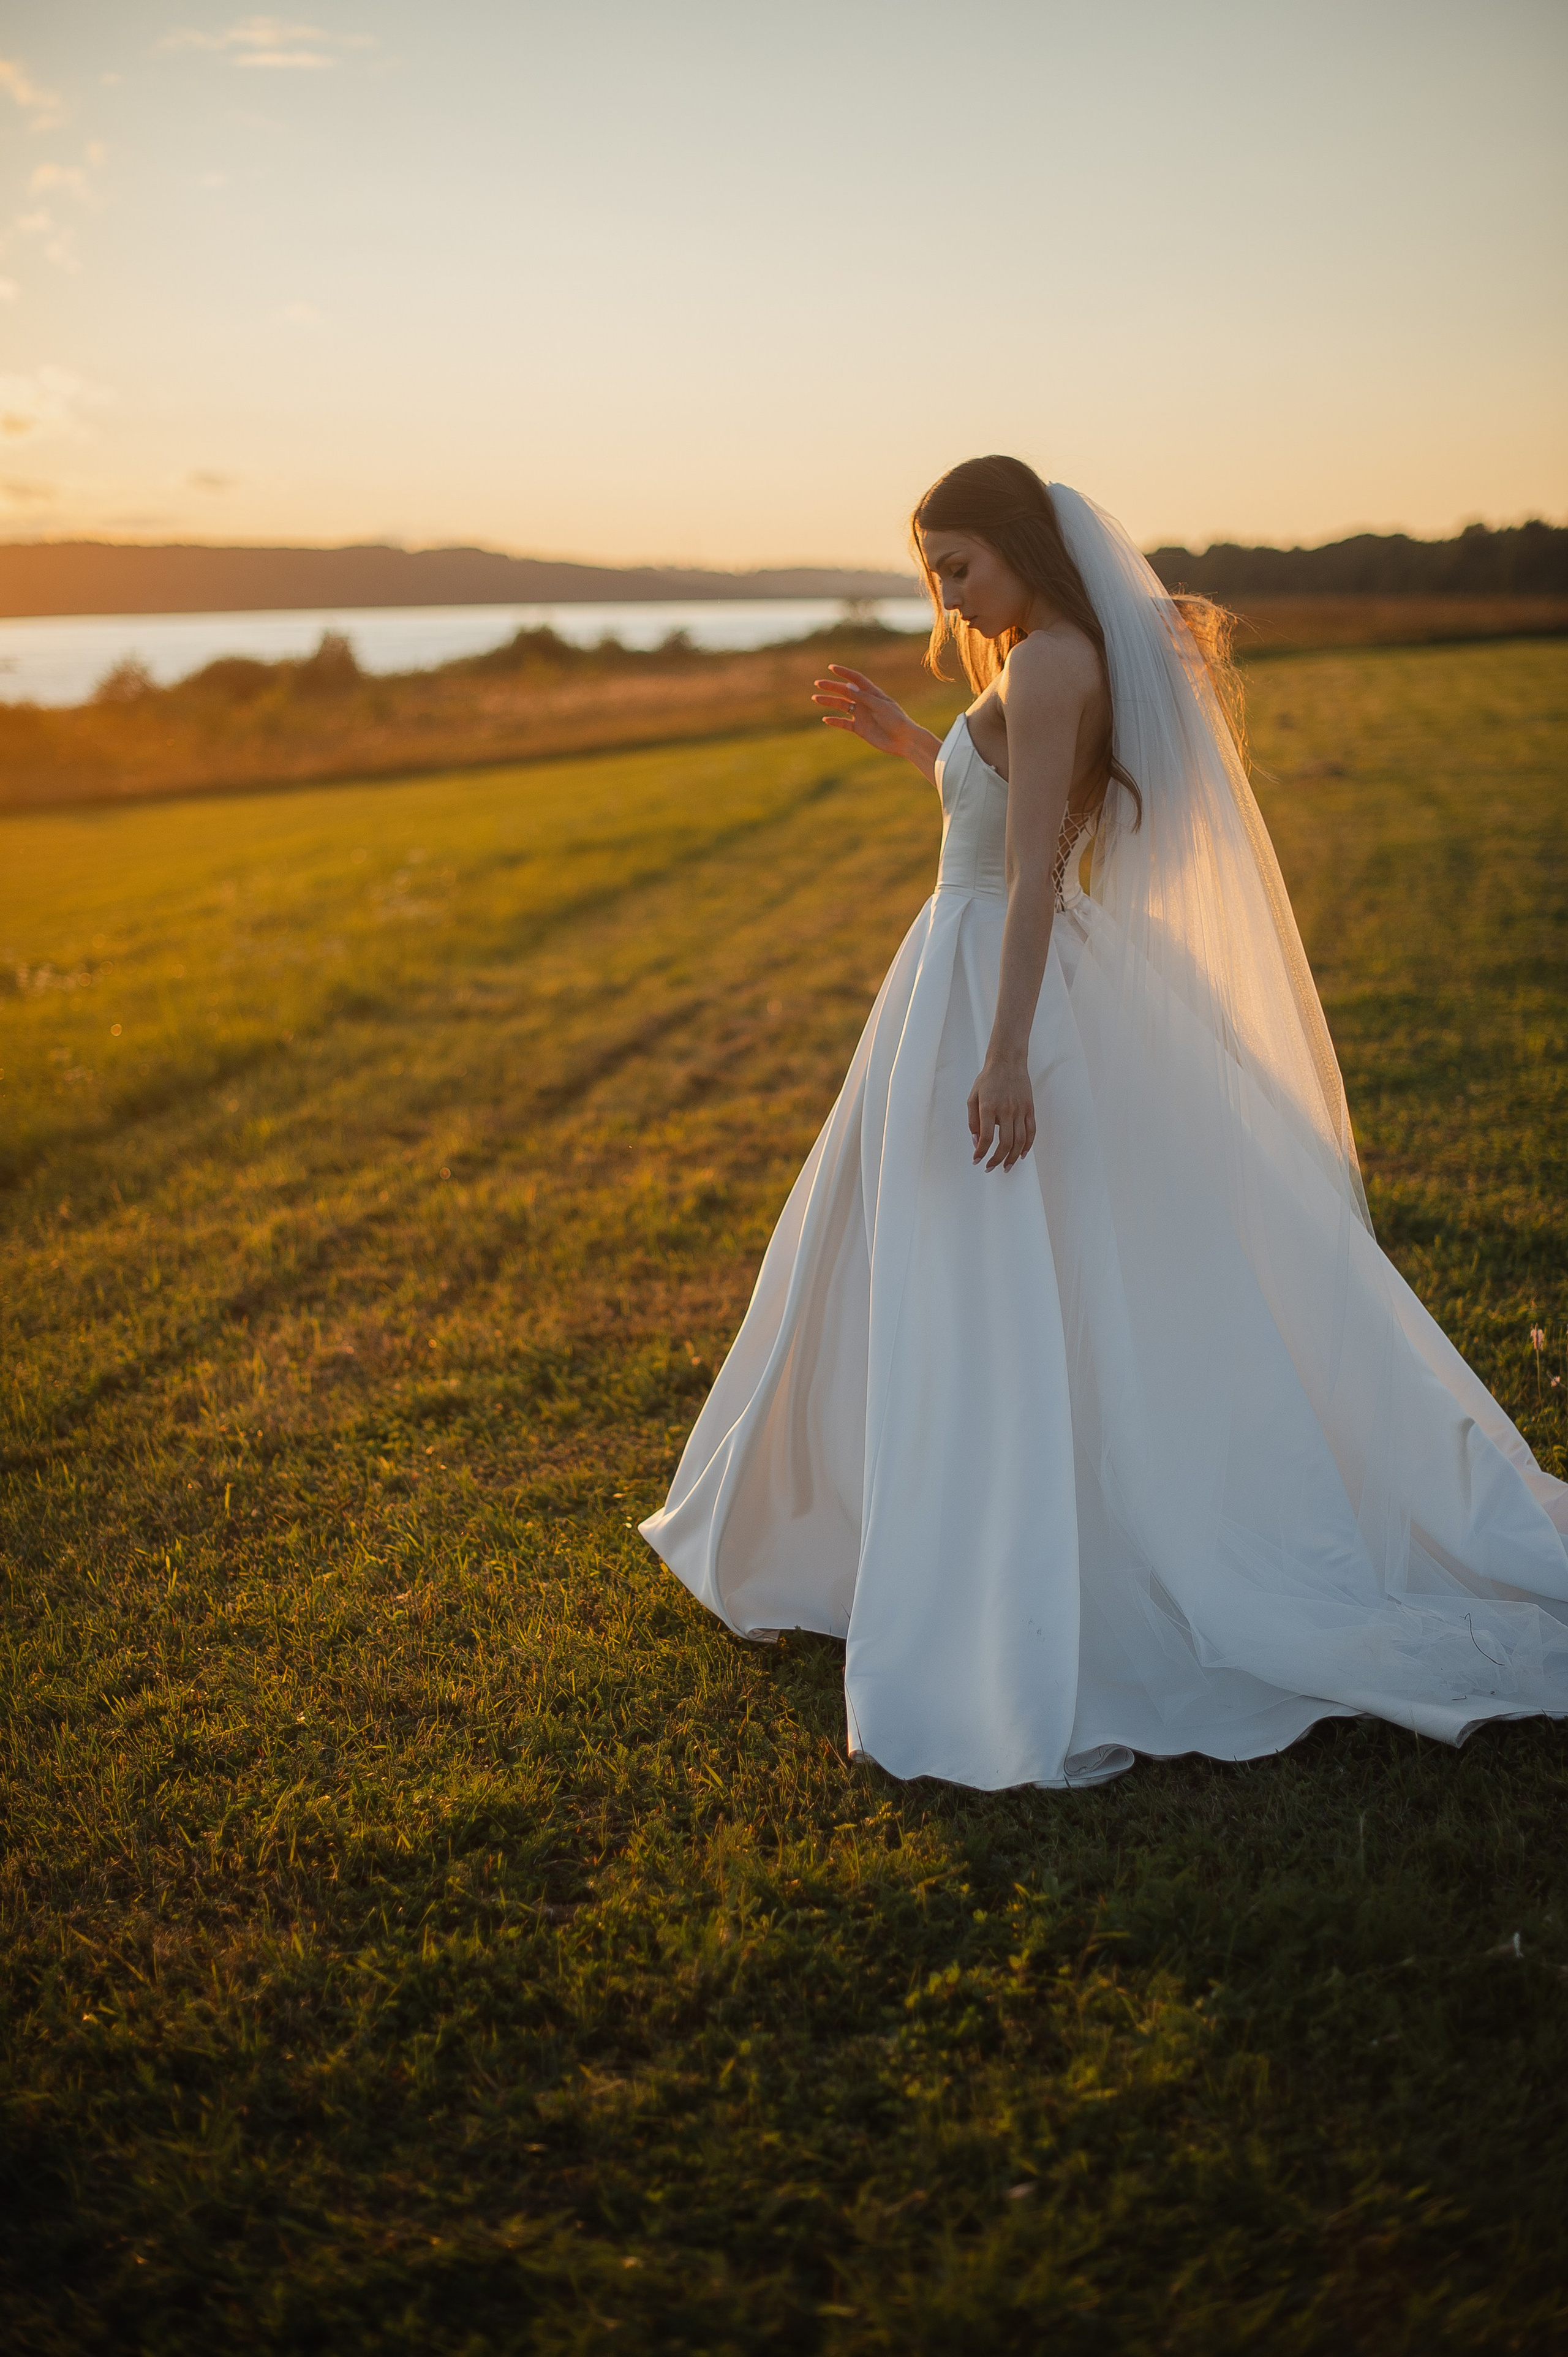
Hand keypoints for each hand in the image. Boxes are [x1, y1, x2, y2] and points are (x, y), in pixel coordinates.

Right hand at [811, 664, 912, 757]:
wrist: (903, 741)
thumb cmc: (896, 720)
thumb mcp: (880, 706)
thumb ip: (863, 697)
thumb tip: (847, 686)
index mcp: (873, 693)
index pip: (856, 679)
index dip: (844, 673)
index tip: (832, 668)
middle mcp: (865, 702)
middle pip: (845, 691)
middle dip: (832, 687)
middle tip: (818, 683)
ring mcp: (861, 715)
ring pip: (842, 706)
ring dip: (829, 702)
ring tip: (816, 698)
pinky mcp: (860, 728)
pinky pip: (844, 723)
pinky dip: (835, 721)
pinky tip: (825, 718)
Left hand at [968, 1053, 1035, 1171]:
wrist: (1007, 1062)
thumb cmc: (987, 1079)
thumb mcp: (972, 1098)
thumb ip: (973, 1121)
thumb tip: (976, 1141)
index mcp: (988, 1107)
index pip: (986, 1137)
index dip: (981, 1152)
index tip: (977, 1160)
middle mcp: (1005, 1110)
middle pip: (1005, 1143)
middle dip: (997, 1159)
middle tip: (990, 1167)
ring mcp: (1019, 1110)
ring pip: (1019, 1141)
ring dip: (1013, 1157)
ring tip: (1006, 1166)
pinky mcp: (1029, 1108)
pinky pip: (1031, 1131)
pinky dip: (1027, 1146)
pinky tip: (1022, 1155)